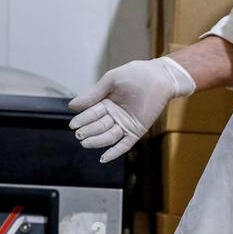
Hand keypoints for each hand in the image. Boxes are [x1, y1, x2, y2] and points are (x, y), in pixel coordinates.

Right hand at [68, 57, 195, 162]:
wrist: (160, 78)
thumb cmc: (136, 74)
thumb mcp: (111, 81)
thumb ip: (93, 95)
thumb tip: (72, 106)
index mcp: (107, 102)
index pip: (91, 113)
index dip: (82, 119)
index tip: (73, 125)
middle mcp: (115, 115)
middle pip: (98, 126)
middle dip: (88, 131)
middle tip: (78, 135)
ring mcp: (125, 124)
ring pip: (108, 136)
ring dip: (97, 141)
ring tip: (86, 143)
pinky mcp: (136, 131)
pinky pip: (124, 145)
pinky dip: (114, 152)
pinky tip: (104, 158)